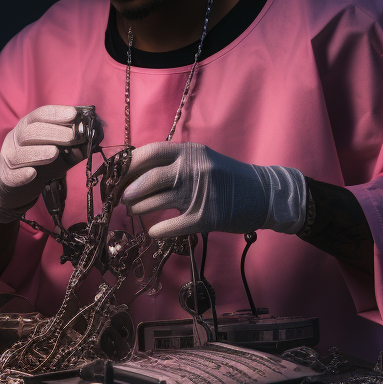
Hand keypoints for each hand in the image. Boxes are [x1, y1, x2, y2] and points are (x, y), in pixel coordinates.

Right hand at [0, 106, 93, 223]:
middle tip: (72, 137)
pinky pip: (13, 175)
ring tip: (55, 153)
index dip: (57, 113)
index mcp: (28, 127)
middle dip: (53, 132)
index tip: (74, 114)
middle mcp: (16, 138)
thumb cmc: (38, 165)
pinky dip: (23, 174)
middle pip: (31, 131)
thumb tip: (94, 138)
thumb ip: (73, 147)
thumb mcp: (57, 154)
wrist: (12, 187)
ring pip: (20, 152)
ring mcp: (9, 157)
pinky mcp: (6, 177)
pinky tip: (33, 173)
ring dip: (38, 152)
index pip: (40, 115)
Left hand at [120, 142, 307, 237]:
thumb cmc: (227, 178)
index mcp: (190, 152)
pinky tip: (153, 231)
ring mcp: (200, 193)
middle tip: (120, 198)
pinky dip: (159, 229)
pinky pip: (173, 225)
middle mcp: (194, 169)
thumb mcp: (202, 160)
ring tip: (133, 210)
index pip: (151, 152)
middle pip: (150, 178)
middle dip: (130, 190)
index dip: (130, 163)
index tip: (118, 173)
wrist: (264, 195)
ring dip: (140, 207)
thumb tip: (137, 172)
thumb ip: (175, 162)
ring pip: (158, 201)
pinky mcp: (206, 217)